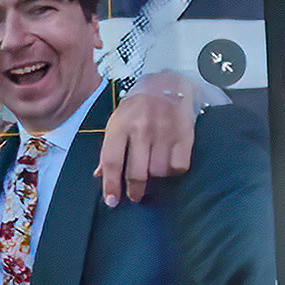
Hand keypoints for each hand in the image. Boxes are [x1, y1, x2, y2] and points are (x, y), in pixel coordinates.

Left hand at [97, 80, 195, 205]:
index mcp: (121, 124)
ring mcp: (164, 131)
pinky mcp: (184, 134)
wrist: (168, 82)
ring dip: (155, 176)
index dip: (111, 185)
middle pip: (137, 172)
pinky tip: (168, 160)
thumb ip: (109, 149)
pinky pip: (178, 166)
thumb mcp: (118, 121)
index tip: (112, 202)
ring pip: (159, 172)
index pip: (112, 161)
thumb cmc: (138, 107)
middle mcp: (142, 127)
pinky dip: (173, 170)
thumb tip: (99, 176)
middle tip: (135, 195)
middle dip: (135, 190)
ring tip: (153, 167)